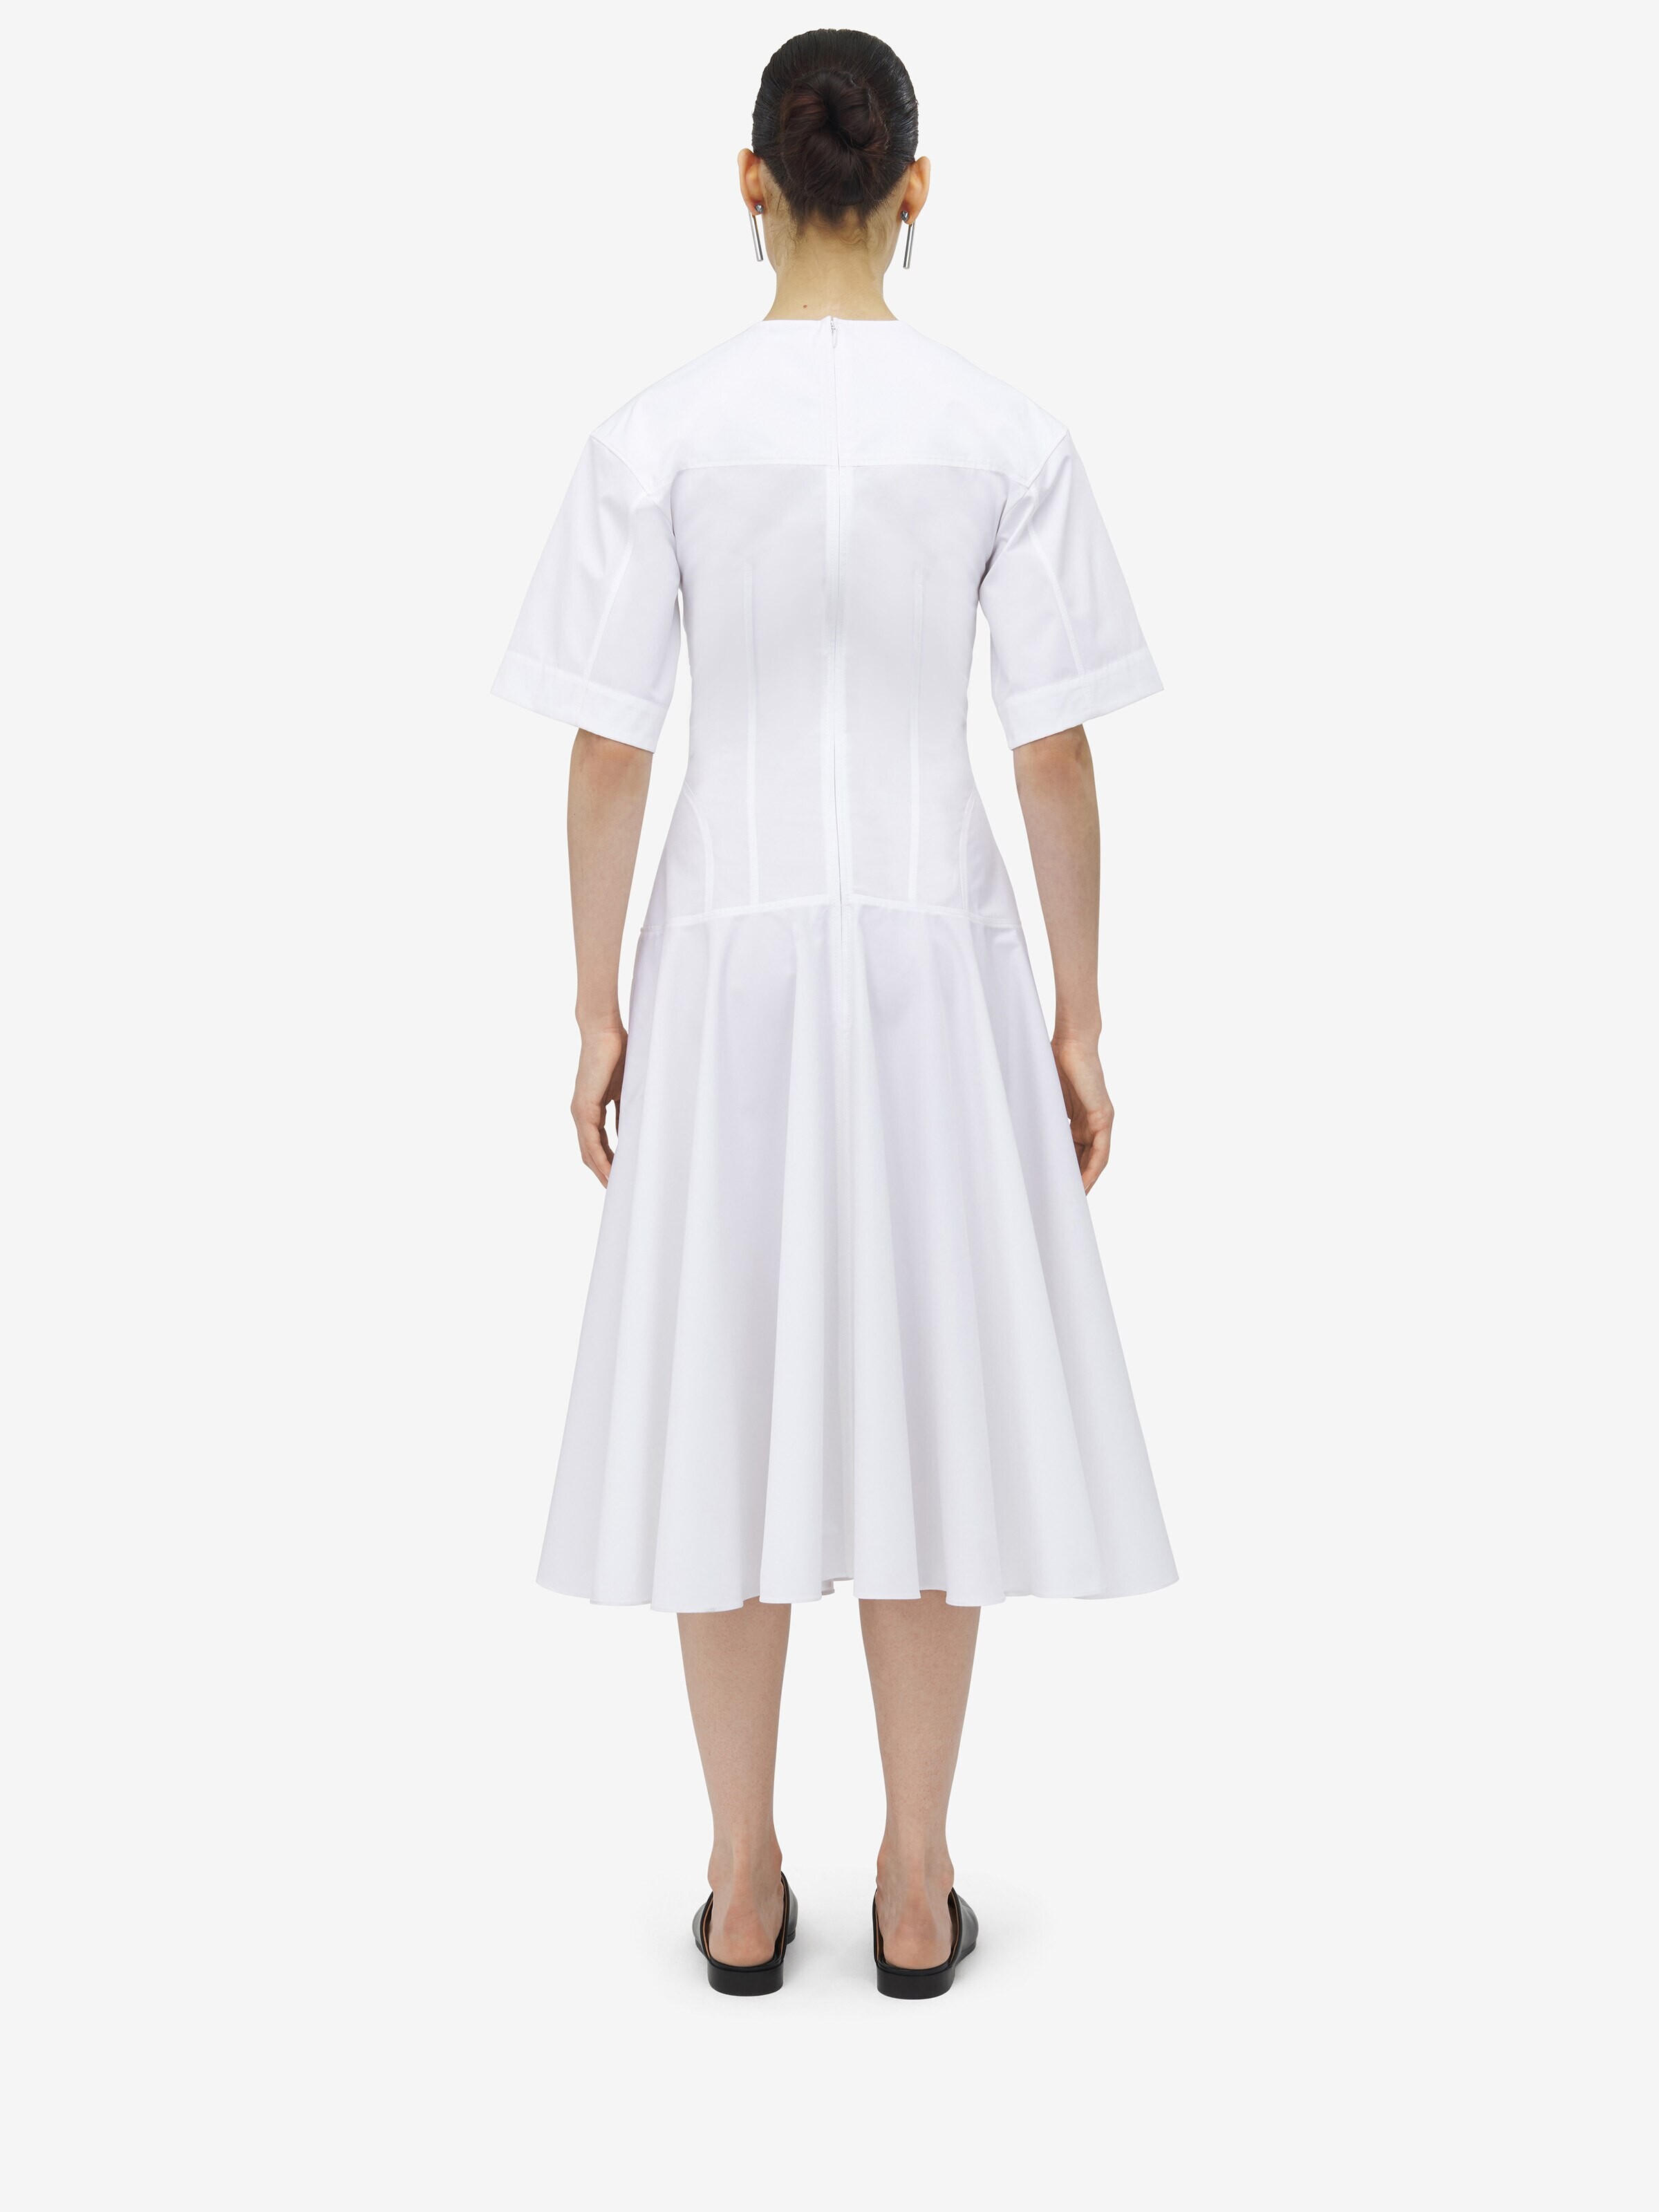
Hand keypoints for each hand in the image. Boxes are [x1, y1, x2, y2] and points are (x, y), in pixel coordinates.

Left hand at [572, 1019, 627, 1185]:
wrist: (604, 1032)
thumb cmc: (617, 1053)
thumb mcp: (624, 1089)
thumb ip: (625, 1111)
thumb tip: (631, 1130)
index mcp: (590, 1108)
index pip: (596, 1143)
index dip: (607, 1161)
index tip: (619, 1176)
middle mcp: (581, 1113)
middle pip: (589, 1153)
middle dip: (602, 1173)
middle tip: (617, 1190)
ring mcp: (580, 1111)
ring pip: (588, 1151)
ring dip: (601, 1171)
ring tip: (615, 1187)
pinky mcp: (584, 1108)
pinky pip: (591, 1141)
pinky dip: (600, 1158)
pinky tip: (610, 1171)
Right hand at [1051, 1033, 1113, 1191]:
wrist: (1070, 1041)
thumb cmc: (1052, 1063)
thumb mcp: (1042, 1100)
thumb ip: (1038, 1118)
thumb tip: (1015, 1138)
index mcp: (1076, 1119)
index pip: (1071, 1152)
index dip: (1063, 1171)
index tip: (1049, 1188)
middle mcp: (1091, 1122)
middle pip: (1083, 1160)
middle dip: (1073, 1182)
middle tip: (1058, 1203)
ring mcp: (1100, 1120)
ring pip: (1094, 1160)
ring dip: (1084, 1182)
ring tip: (1071, 1201)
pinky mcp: (1104, 1117)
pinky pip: (1101, 1152)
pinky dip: (1093, 1170)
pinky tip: (1084, 1185)